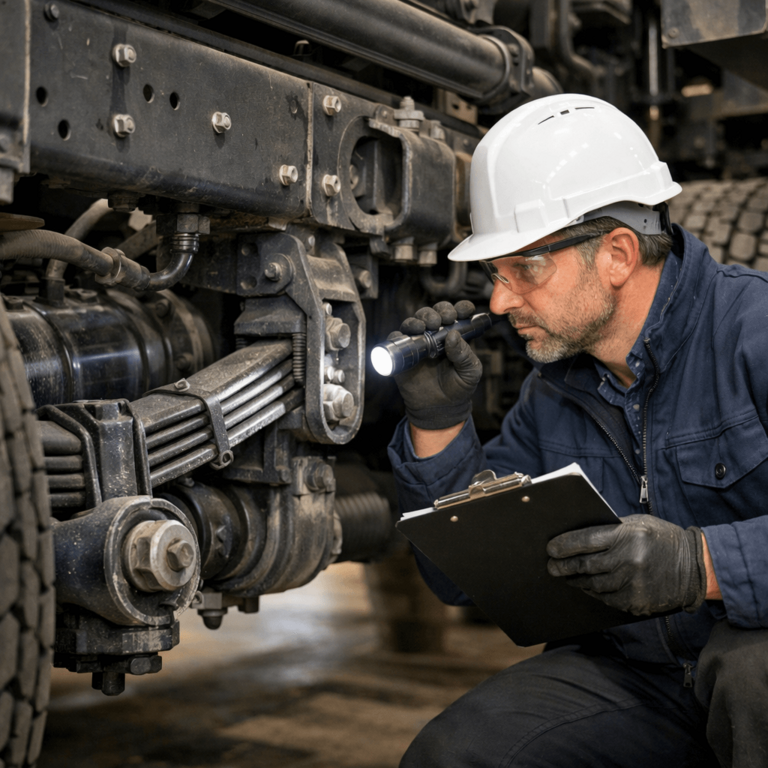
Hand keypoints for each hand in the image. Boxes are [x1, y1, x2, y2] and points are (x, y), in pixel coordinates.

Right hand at [390, 300, 481, 429]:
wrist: (440, 409)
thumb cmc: (458, 389)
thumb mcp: (470, 373)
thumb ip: (465, 355)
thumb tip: (453, 335)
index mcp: (455, 336)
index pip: (457, 314)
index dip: (460, 308)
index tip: (463, 311)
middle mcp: (435, 335)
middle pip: (433, 313)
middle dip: (438, 311)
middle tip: (442, 319)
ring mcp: (418, 343)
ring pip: (414, 321)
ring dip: (419, 319)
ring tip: (425, 326)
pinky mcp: (403, 354)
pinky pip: (396, 339)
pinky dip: (399, 335)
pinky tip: (407, 337)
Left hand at [546, 514, 706, 615]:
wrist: (695, 567)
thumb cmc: (662, 540)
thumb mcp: (638, 524)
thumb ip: (610, 530)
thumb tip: (577, 537)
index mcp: (627, 536)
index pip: (585, 540)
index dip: (564, 546)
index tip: (550, 549)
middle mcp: (629, 560)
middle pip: (585, 565)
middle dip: (564, 566)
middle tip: (552, 567)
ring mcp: (632, 583)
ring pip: (593, 584)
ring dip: (577, 581)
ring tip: (568, 576)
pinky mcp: (636, 602)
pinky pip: (607, 599)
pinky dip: (595, 592)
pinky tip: (589, 587)